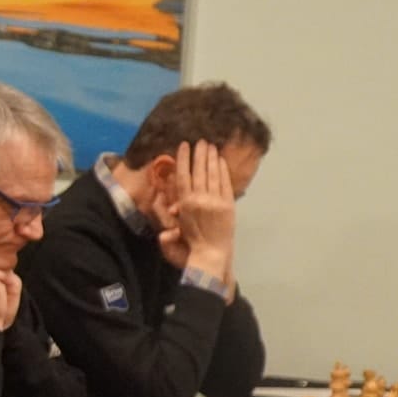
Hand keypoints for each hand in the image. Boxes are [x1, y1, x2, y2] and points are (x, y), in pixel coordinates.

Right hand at [156, 141, 235, 275]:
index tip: (184, 146)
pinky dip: (223, 171)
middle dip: (199, 154)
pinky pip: (225, 184)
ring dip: (212, 159)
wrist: (210, 256)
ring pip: (213, 175)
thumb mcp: (174, 231)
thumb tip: (169, 208)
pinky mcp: (228, 205)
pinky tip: (221, 161)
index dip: (184, 159)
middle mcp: (199, 199)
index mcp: (185, 204)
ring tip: (211, 146)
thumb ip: (171, 216)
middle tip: (201, 140)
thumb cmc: (189, 247)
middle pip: (199, 171)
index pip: (183, 176)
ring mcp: (215, 201)